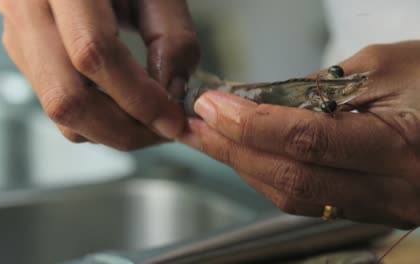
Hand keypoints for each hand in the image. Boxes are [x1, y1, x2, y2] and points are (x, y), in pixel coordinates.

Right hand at [0, 0, 198, 149]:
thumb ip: (173, 37)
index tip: (171, 118)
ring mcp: (19, 34)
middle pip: (66, 97)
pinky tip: (122, 109)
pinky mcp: (24, 52)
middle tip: (160, 132)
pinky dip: (94, 119)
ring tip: (145, 124)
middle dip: (122, 129)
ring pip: (58, 110)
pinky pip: (56, 103)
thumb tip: (171, 94)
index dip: (138, 97)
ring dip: (109, 130)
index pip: (94, 54)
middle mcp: (28, 9)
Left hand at [180, 41, 419, 227]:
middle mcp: (392, 189)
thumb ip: (321, 87)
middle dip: (233, 150)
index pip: (307, 141)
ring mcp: (382, 207)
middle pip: (291, 177)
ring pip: (293, 196)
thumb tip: (261, 101)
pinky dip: (269, 178)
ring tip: (212, 141)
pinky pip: (308, 201)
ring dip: (244, 166)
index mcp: (401, 147)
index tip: (212, 106)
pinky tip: (247, 157)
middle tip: (198, 126)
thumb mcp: (387, 66)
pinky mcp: (371, 209)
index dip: (250, 124)